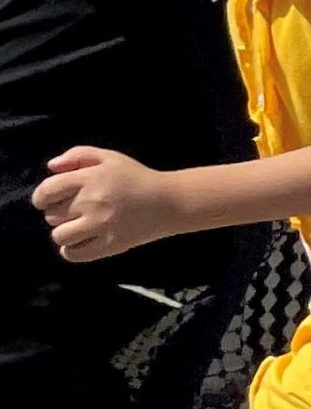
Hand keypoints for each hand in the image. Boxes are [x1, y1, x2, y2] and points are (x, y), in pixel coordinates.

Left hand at [35, 147, 179, 261]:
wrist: (171, 201)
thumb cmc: (136, 178)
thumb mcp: (110, 158)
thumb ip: (78, 155)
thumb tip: (51, 167)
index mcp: (91, 178)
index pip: (47, 191)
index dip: (41, 198)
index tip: (46, 201)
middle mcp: (93, 201)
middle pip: (51, 215)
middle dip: (59, 213)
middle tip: (77, 211)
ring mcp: (101, 225)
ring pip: (60, 235)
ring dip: (65, 232)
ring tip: (80, 227)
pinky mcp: (110, 244)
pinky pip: (73, 254)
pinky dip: (71, 250)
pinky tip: (83, 242)